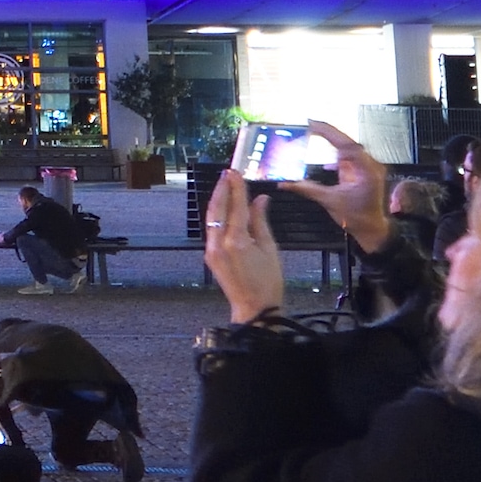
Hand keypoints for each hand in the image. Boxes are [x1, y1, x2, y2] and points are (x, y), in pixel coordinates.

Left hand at [200, 169, 283, 324]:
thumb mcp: (270, 249)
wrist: (254, 308)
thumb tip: (260, 200)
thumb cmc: (267, 282)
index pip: (237, 207)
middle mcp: (219, 244)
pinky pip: (212, 230)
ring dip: (218, 200)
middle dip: (222, 189)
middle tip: (228, 174)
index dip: (237, 188)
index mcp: (237, 241)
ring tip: (224, 185)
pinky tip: (223, 208)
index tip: (237, 173)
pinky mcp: (210, 256)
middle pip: (218, 209)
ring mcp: (211, 251)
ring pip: (212, 218)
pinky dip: (217, 216)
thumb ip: (261, 222)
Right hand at [304, 120, 392, 248]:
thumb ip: (307, 189)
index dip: (328, 131)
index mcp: (365, 170)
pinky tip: (325, 158)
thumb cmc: (357, 218)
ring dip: (332, 140)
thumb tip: (286, 184)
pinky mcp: (364, 171)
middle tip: (309, 125)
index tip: (312, 124)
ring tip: (314, 133)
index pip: (346, 144)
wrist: (372, 230)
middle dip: (328, 132)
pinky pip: (350, 156)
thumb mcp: (329, 201)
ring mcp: (368, 167)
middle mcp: (369, 165)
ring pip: (349, 147)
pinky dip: (336, 152)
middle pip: (347, 142)